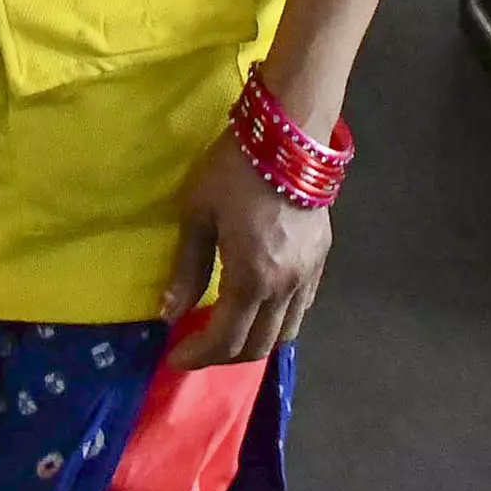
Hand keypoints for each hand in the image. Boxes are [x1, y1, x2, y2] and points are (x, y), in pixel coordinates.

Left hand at [158, 128, 331, 368]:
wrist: (289, 133)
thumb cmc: (234, 169)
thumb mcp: (197, 214)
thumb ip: (186, 269)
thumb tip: (170, 313)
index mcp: (252, 279)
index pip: (225, 340)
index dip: (198, 356)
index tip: (175, 357)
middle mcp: (285, 288)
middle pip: (257, 347)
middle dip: (223, 356)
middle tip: (197, 347)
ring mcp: (308, 275)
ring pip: (286, 334)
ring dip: (254, 342)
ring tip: (227, 330)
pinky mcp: (321, 260)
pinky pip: (302, 308)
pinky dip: (278, 320)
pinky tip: (258, 306)